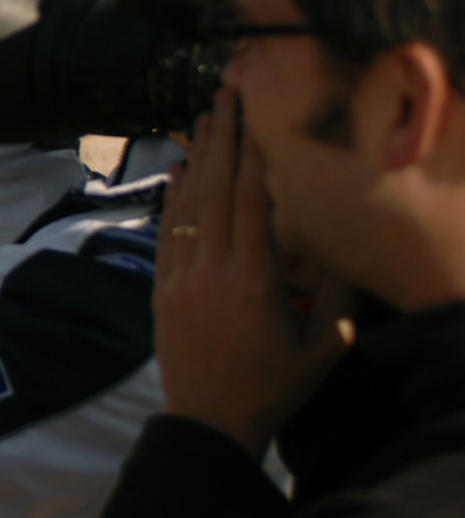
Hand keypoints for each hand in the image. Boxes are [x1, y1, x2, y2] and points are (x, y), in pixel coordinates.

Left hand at [155, 89, 354, 457]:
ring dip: (195, 158)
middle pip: (215, 189)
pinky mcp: (161, 289)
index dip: (253, 153)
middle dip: (222, 138)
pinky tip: (178, 170)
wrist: (209, 422)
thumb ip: (340, 292)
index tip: (257, 113)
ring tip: (203, 118)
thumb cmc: (275, 387)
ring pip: (187, 205)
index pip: (251, 200)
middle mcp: (211, 269)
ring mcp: (180, 278)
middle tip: (225, 94)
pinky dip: (172, 198)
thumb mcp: (324, 344)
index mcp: (254, 279)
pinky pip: (166, 233)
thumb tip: (356, 241)